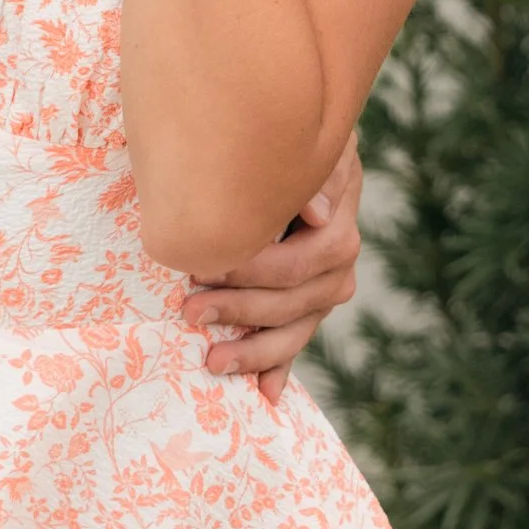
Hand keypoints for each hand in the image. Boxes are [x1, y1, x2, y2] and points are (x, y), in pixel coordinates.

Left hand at [181, 140, 362, 404]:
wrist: (280, 136)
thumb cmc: (281, 134)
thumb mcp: (304, 143)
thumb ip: (314, 172)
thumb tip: (319, 215)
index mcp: (338, 219)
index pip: (308, 258)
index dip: (257, 270)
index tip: (206, 268)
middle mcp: (339, 257)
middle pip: (300, 299)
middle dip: (242, 309)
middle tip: (190, 310)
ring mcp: (325, 283)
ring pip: (299, 328)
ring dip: (256, 349)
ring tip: (213, 361)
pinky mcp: (305, 300)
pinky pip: (297, 338)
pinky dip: (280, 366)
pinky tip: (265, 394)